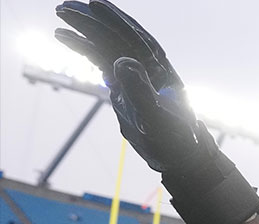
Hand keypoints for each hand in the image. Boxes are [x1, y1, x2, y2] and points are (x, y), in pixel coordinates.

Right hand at [55, 0, 202, 172]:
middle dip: (92, 21)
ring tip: (60, 16)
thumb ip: (140, 92)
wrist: (180, 155)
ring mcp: (135, 75)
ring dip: (85, 30)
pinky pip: (102, 61)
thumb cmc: (174, 140)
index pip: (134, 40)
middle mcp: (148, 67)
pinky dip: (85, 49)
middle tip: (64, 7)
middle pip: (118, 37)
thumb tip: (121, 61)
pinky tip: (68, 38)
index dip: (114, 21)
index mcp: (160, 70)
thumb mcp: (157, 119)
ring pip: (107, 46)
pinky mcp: (124, 85)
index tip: (93, 5)